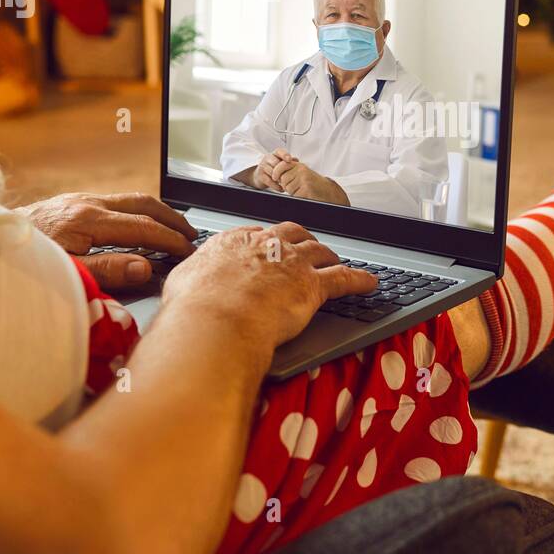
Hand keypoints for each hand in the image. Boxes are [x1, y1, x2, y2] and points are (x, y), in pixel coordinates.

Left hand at [17, 192, 195, 290]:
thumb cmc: (22, 263)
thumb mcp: (67, 273)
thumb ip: (108, 270)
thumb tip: (146, 265)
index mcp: (87, 220)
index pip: (143, 227)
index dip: (170, 239)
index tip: (188, 251)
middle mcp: (86, 203)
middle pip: (143, 203)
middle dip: (171, 218)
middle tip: (191, 235)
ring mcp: (78, 199)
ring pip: (130, 199)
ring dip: (156, 212)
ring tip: (173, 227)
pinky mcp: (69, 202)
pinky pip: (115, 202)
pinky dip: (137, 211)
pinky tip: (139, 224)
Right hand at [162, 222, 376, 350]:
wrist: (216, 320)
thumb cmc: (194, 307)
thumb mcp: (183, 283)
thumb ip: (192, 279)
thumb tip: (188, 285)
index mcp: (234, 241)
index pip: (257, 234)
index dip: (266, 242)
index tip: (269, 246)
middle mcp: (266, 245)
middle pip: (292, 234)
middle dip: (301, 239)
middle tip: (306, 247)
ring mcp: (293, 262)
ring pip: (320, 251)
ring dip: (330, 255)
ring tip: (336, 260)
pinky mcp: (313, 285)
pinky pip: (345, 278)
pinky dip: (360, 279)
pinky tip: (370, 282)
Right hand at [245, 148, 295, 192]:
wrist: (261, 175)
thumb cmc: (275, 167)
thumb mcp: (282, 162)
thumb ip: (290, 161)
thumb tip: (296, 160)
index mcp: (275, 153)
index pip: (279, 151)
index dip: (285, 155)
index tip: (289, 159)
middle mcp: (268, 158)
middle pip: (276, 162)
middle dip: (282, 170)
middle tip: (289, 176)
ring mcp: (263, 166)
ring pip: (272, 172)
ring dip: (280, 179)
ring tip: (285, 184)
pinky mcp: (260, 176)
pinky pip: (270, 181)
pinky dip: (276, 186)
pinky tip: (281, 188)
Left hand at [272, 159, 349, 205]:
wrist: (327, 189)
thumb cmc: (313, 183)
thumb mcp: (302, 173)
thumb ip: (290, 171)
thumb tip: (275, 175)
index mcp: (299, 166)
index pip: (282, 165)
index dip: (276, 171)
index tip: (274, 177)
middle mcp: (301, 171)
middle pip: (283, 180)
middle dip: (286, 185)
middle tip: (294, 186)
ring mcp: (304, 180)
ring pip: (288, 188)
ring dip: (292, 192)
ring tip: (301, 190)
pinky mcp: (307, 189)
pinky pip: (295, 195)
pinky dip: (298, 197)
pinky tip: (305, 194)